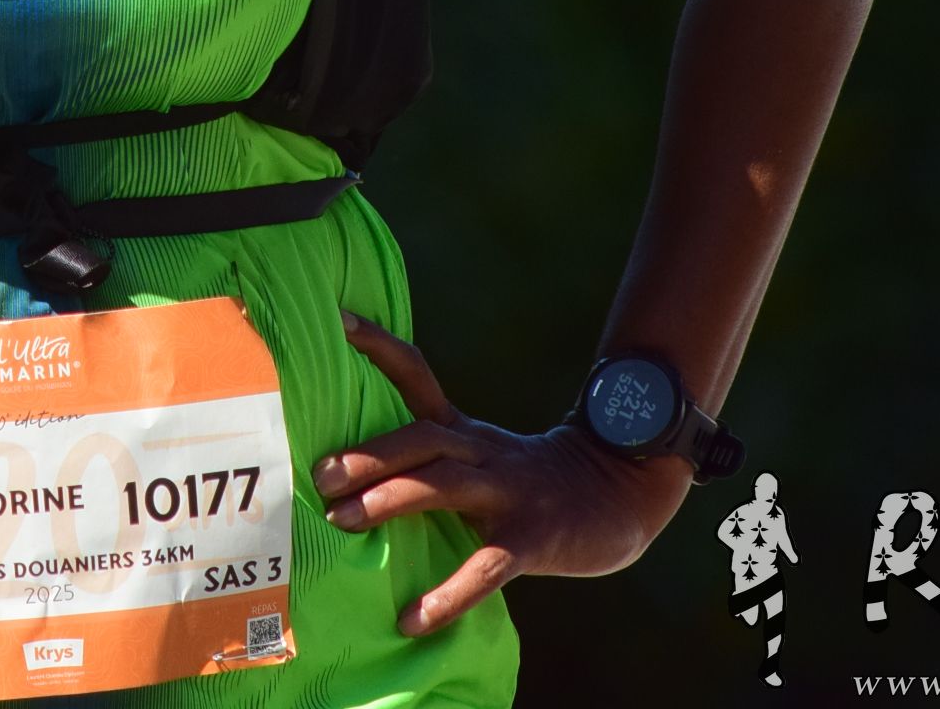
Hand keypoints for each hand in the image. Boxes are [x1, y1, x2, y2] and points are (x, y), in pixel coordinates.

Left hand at [314, 311, 692, 634]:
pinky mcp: (532, 537)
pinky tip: (414, 619)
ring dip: (391, 499)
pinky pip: (485, 567)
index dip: (380, 346)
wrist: (618, 496)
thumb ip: (430, 460)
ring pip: (444, 485)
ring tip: (342, 521)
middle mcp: (483, 452)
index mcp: (465, 431)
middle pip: (421, 438)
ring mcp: (509, 492)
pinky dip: (448, 595)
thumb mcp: (481, 456)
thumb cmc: (530, 484)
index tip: (337, 319)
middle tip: (321, 475)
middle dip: (368, 453)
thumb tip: (349, 478)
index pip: (418, 376)